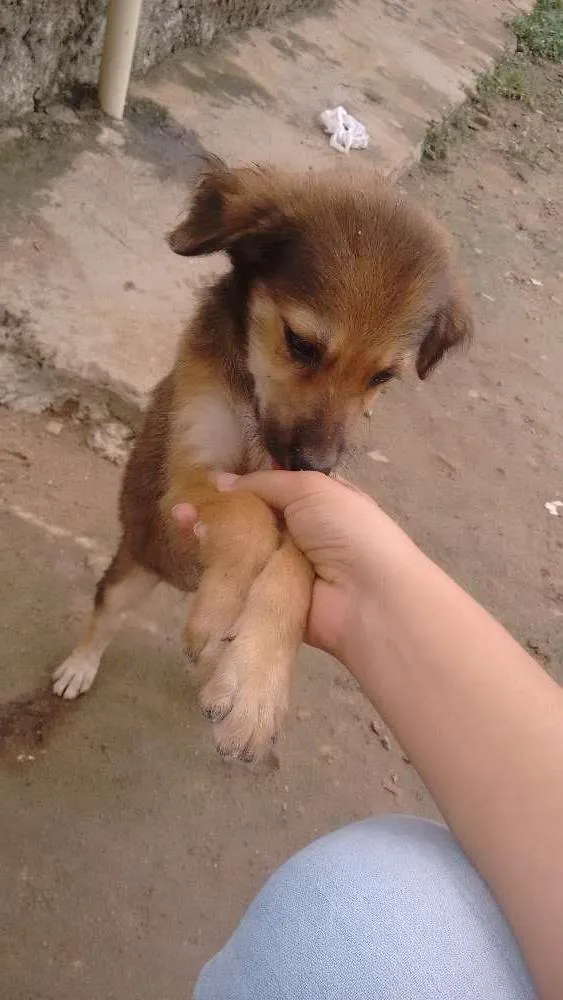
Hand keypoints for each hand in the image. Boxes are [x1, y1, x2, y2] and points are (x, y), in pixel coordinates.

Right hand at [175, 471, 410, 662]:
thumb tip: (222, 481)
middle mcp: (300, 534)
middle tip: (183, 501)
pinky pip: (240, 578)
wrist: (368, 597)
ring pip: (240, 547)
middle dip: (218, 507)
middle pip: (251, 517)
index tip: (209, 477)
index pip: (274, 487)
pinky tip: (195, 544)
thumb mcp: (311, 488)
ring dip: (210, 532)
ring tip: (180, 518)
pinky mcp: (269, 598)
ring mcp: (283, 568)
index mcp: (318, 502)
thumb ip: (265, 482)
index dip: (242, 481)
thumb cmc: (348, 531)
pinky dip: (216, 563)